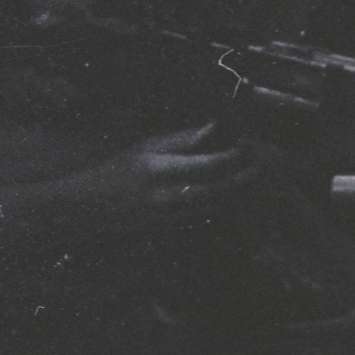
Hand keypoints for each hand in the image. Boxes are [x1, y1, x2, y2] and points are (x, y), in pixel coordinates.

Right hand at [84, 122, 259, 225]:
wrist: (89, 207)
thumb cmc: (119, 170)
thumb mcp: (149, 146)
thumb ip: (185, 139)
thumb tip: (217, 125)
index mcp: (160, 169)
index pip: (210, 164)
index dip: (237, 155)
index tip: (251, 144)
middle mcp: (167, 195)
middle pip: (221, 188)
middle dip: (247, 176)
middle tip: (265, 162)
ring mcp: (171, 216)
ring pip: (219, 205)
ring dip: (241, 192)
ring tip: (257, 176)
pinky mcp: (174, 229)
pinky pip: (209, 217)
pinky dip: (227, 205)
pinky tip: (238, 194)